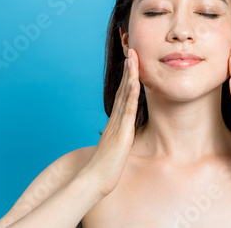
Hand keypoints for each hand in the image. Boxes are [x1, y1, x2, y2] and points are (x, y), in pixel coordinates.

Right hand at [79, 48, 139, 195]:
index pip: (123, 94)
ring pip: (125, 94)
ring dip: (130, 75)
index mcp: (116, 121)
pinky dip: (131, 94)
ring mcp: (118, 124)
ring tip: (133, 57)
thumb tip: (124, 133)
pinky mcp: (122, 132)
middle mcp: (116, 118)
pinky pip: (128, 110)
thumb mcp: (116, 147)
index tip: (131, 62)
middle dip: (128, 69)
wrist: (95, 180)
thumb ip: (119, 137)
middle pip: (123, 88)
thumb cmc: (105, 166)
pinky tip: (135, 81)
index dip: (127, 77)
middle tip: (131, 50)